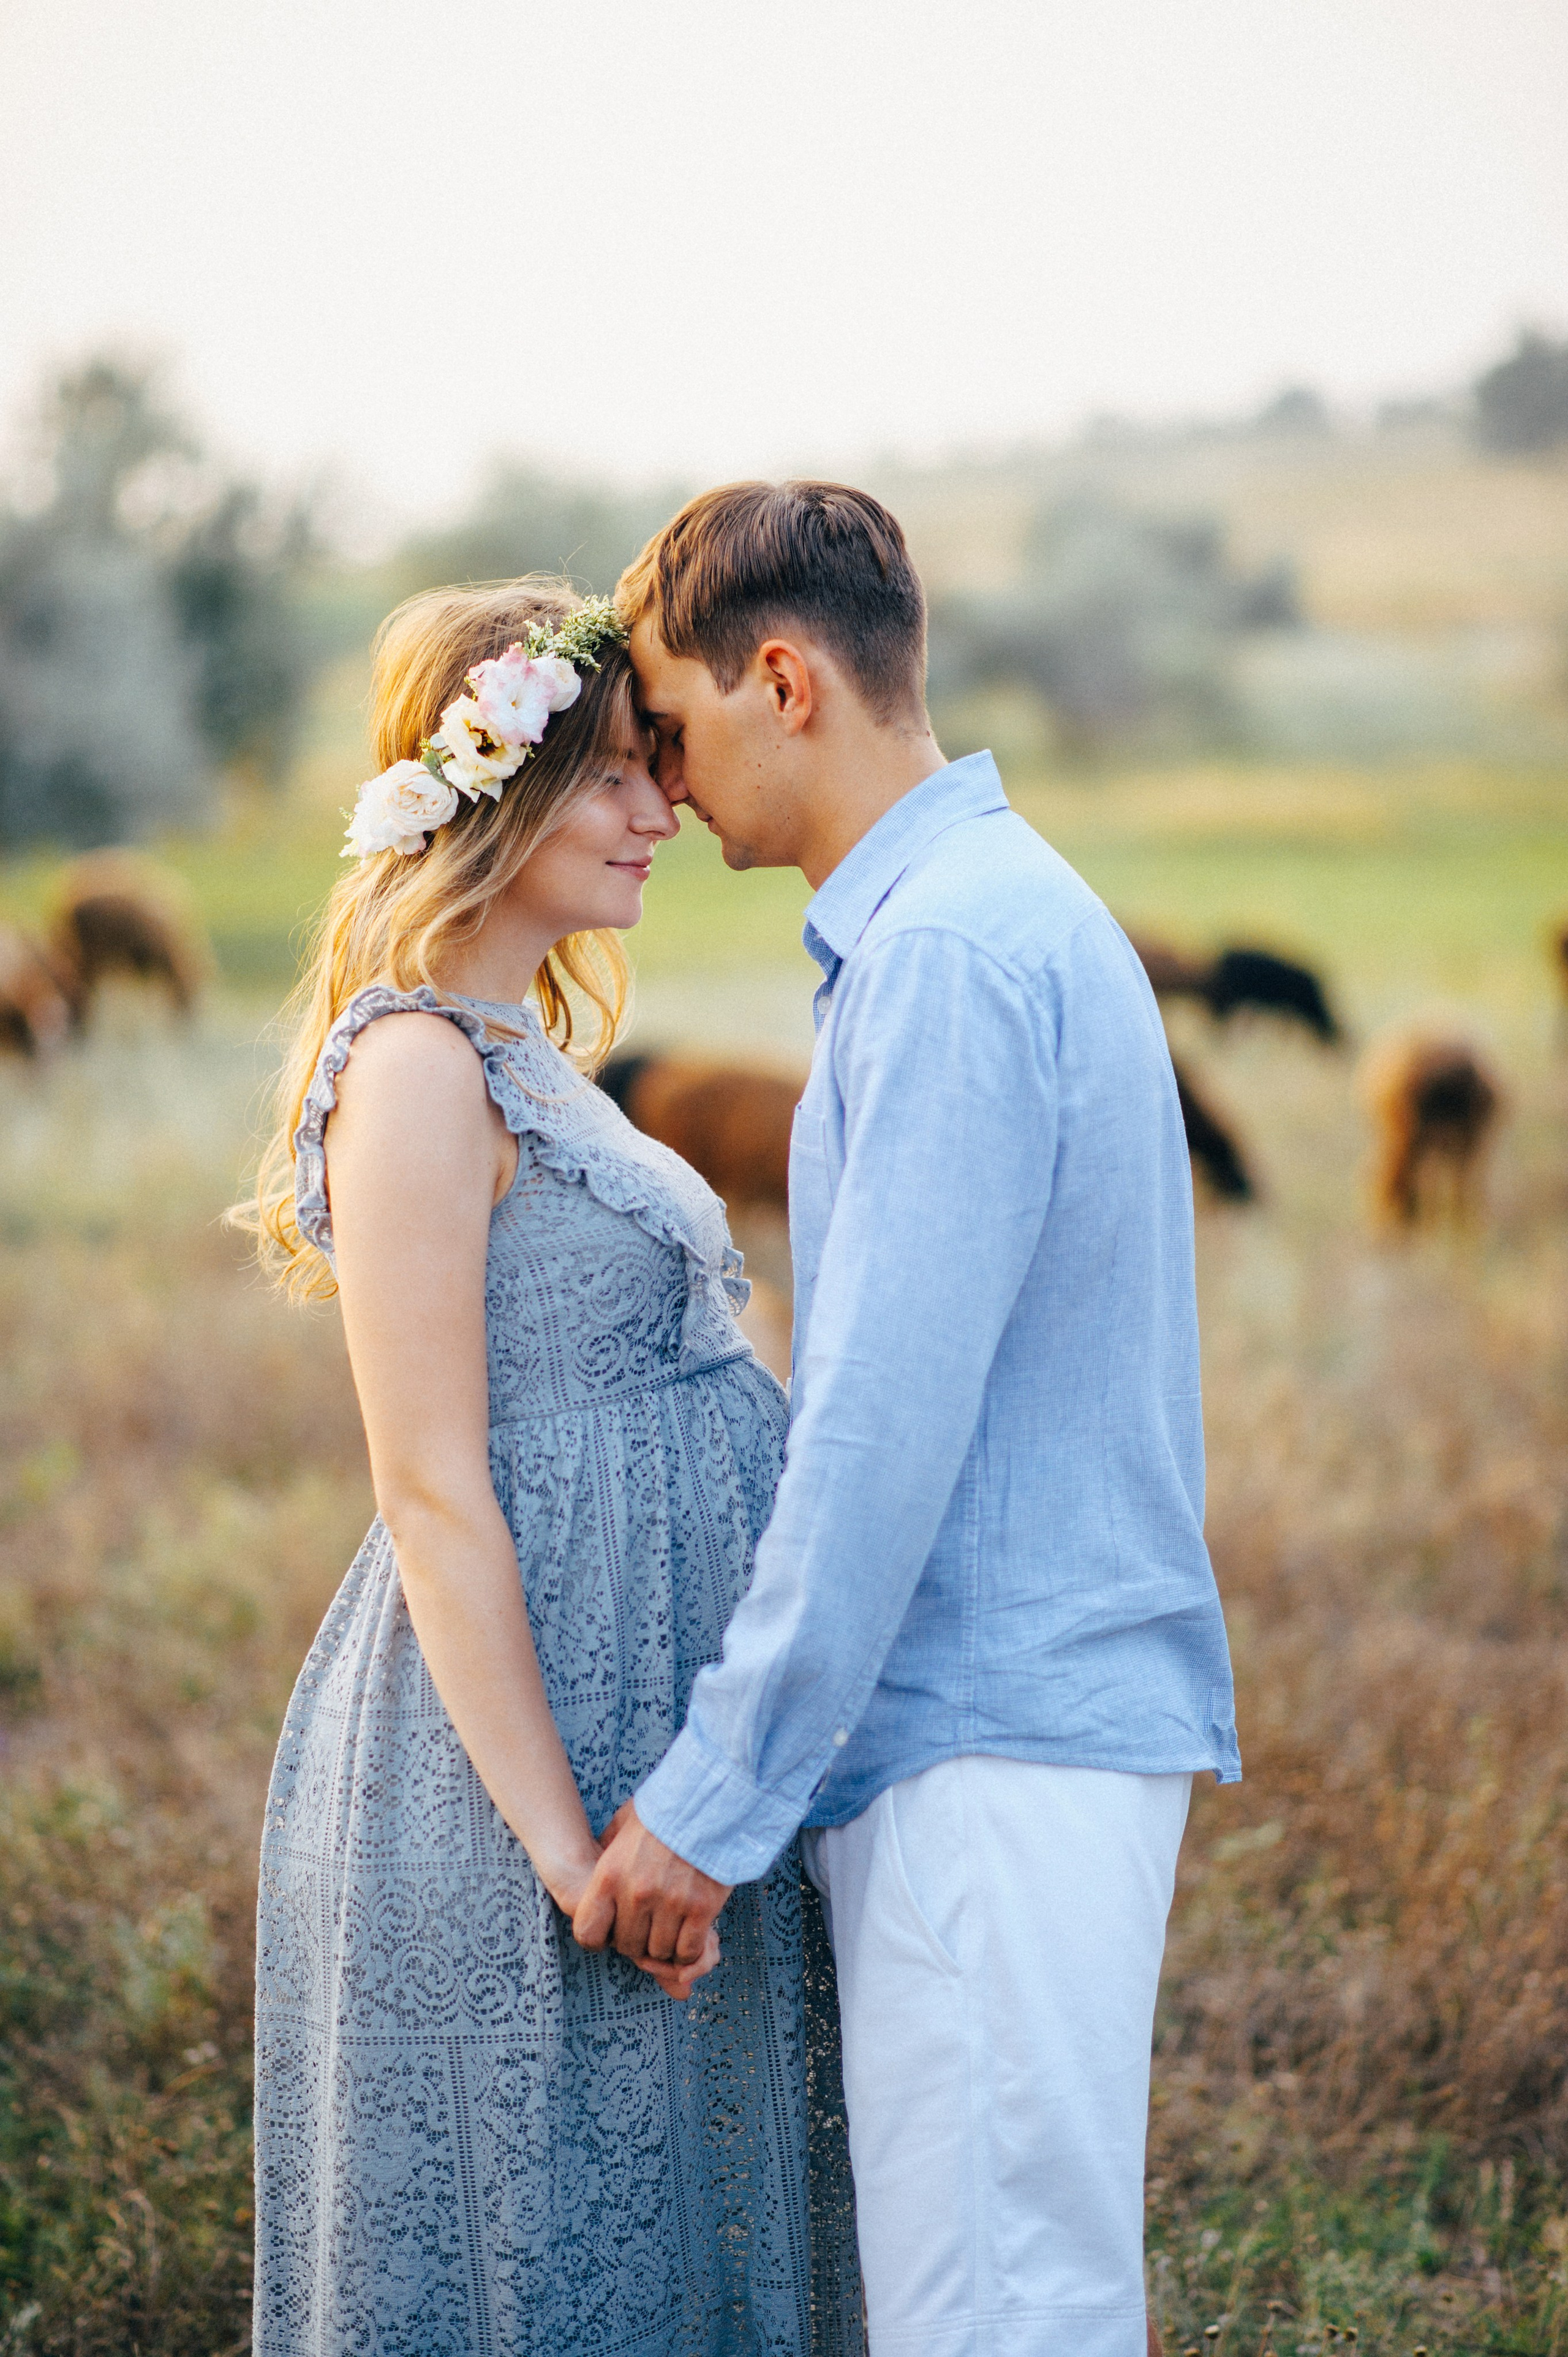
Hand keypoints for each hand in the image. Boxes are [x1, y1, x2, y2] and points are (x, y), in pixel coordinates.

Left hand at [573, 1800, 730, 1989]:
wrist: (710, 1797)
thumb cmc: (665, 1810)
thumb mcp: (623, 1823)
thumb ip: (607, 1850)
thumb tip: (593, 1865)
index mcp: (610, 1874)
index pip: (588, 1932)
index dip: (599, 1938)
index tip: (611, 1931)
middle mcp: (636, 1893)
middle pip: (628, 1946)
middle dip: (637, 1940)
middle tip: (649, 1925)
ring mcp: (670, 1902)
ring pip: (659, 1952)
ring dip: (665, 1945)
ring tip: (671, 1925)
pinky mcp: (702, 1908)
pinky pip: (688, 1951)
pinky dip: (688, 1950)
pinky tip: (690, 1933)